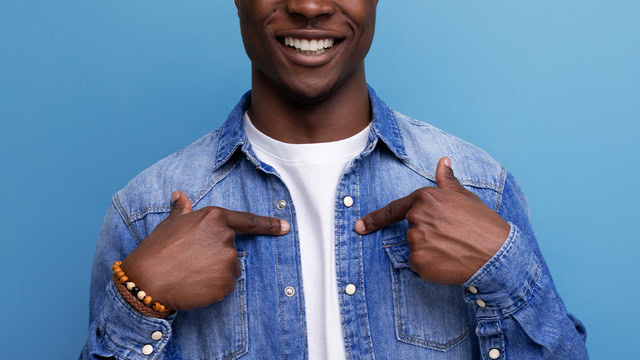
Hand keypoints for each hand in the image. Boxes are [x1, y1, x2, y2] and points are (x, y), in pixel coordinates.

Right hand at [121, 191, 289, 310]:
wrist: (146, 281)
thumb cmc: (157, 250)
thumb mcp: (170, 224)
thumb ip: (182, 210)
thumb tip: (179, 195)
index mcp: (214, 218)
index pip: (247, 221)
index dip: (269, 225)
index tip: (285, 227)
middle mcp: (225, 237)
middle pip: (232, 249)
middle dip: (216, 256)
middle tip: (191, 261)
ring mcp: (228, 260)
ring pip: (230, 269)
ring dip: (216, 273)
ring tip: (191, 272)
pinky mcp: (227, 283)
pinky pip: (226, 286)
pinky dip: (214, 288)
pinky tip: (196, 285)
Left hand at [355, 157, 509, 284]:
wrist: (497, 253)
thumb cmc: (483, 224)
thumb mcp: (465, 198)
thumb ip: (447, 182)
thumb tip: (443, 161)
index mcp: (425, 198)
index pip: (394, 209)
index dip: (375, 219)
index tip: (359, 226)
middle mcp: (417, 217)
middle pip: (411, 231)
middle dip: (427, 237)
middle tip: (452, 239)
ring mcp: (416, 240)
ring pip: (415, 249)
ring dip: (430, 252)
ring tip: (454, 249)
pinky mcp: (418, 262)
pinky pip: (419, 266)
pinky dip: (431, 267)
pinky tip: (449, 262)